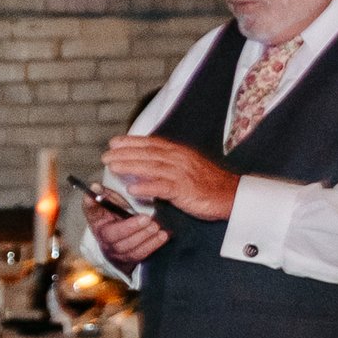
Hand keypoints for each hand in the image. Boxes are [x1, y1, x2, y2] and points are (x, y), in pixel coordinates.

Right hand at [85, 201, 168, 268]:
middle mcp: (105, 239)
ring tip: (156, 226)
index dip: (94, 206)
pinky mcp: (130, 259)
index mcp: (98, 222)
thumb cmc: (116, 220)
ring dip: (144, 237)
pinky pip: (141, 254)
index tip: (98, 197)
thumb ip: (103, 195)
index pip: (93, 213)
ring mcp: (117, 252)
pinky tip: (162, 236)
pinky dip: (152, 245)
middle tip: (147, 219)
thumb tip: (94, 186)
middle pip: (114, 236)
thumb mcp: (109, 206)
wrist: (121, 242)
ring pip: (129, 248)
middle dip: (131, 227)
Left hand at [104, 135, 235, 224]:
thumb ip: (168, 163)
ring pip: (151, 167)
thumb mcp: (188, 167)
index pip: (152, 144)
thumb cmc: (209, 183)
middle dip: (124, 153)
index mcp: (179, 152)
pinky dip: (146, 186)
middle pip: (147, 153)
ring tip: (112, 167)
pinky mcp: (185, 190)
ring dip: (130, 166)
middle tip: (105, 156)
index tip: (114, 142)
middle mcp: (179, 159)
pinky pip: (162, 187)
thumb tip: (146, 164)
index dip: (131, 142)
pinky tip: (131, 188)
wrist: (232, 195)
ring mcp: (182, 174)